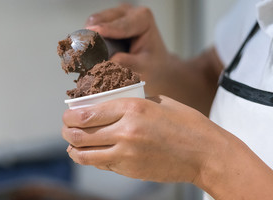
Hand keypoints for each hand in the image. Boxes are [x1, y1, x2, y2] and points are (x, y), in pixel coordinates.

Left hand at [61, 96, 218, 182]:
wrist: (205, 153)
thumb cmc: (186, 123)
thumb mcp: (159, 102)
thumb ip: (133, 103)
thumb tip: (112, 106)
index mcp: (133, 107)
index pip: (86, 113)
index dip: (70, 115)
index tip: (68, 115)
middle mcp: (126, 131)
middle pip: (79, 135)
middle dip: (67, 131)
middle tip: (67, 128)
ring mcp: (127, 154)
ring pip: (85, 155)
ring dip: (73, 149)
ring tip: (72, 144)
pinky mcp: (131, 170)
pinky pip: (102, 165)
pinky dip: (92, 159)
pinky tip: (93, 154)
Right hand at [85, 4, 169, 96]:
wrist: (156, 65)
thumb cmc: (153, 65)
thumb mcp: (144, 67)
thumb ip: (129, 63)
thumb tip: (110, 60)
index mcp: (142, 18)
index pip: (120, 24)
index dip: (104, 29)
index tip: (89, 33)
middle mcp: (129, 11)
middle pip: (102, 18)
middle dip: (91, 32)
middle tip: (80, 49)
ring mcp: (118, 14)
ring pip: (94, 20)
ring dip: (88, 34)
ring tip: (82, 52)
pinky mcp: (109, 20)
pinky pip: (93, 26)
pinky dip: (89, 36)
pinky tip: (87, 49)